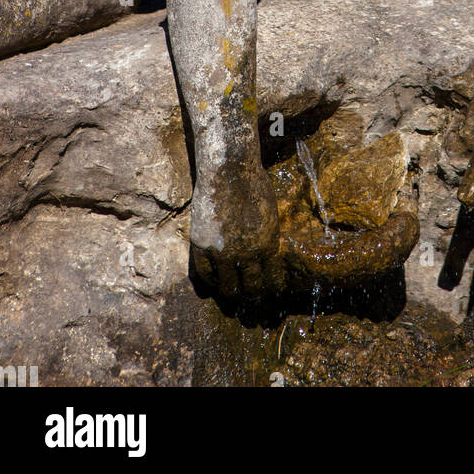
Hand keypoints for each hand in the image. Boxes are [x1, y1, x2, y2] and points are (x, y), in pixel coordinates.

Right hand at [189, 164, 279, 297]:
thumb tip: (264, 254)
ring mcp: (223, 252)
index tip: (265, 295)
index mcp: (268, 245)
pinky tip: (211, 284)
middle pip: (249, 288)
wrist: (229, 169)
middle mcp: (247, 253)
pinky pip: (204, 274)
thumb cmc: (253, 184)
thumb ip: (266, 236)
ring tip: (230, 297)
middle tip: (248, 304)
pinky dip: (208, 283)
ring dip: (229, 295)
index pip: (270, 280)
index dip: (268, 291)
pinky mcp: (203, 245)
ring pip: (226, 287)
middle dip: (250, 299)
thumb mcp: (269, 212)